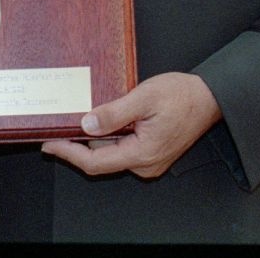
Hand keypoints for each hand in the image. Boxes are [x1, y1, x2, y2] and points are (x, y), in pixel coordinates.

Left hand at [39, 72, 221, 178]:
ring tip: (77, 120)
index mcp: (143, 153)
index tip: (49, 144)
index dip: (68, 153)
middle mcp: (145, 164)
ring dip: (94, 140)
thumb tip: (86, 125)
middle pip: (100, 160)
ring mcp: (149, 161)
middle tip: (57, 128)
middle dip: (77, 145)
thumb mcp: (144, 97)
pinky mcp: (151, 153)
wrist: (210, 98)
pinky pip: (122, 149)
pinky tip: (101, 122)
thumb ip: (114, 113)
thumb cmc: (182, 95)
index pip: (95, 162)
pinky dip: (109, 138)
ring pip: (111, 154)